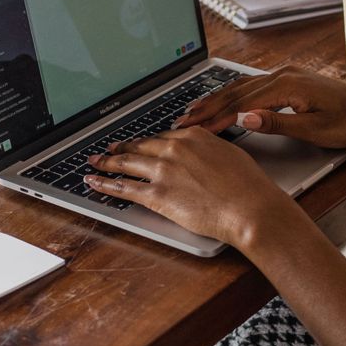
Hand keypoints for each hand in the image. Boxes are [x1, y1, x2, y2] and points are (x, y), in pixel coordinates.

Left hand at [83, 127, 285, 248]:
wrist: (250, 208)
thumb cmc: (249, 187)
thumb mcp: (231, 154)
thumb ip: (210, 151)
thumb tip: (203, 155)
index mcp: (193, 137)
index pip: (162, 137)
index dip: (147, 142)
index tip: (140, 144)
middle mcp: (174, 149)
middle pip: (140, 147)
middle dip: (121, 148)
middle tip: (109, 149)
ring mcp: (163, 171)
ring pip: (126, 163)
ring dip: (106, 163)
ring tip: (95, 163)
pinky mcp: (157, 196)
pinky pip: (123, 188)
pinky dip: (105, 184)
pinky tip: (94, 182)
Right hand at [173, 66, 345, 148]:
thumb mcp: (314, 130)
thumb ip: (277, 124)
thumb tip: (244, 118)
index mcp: (287, 85)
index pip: (241, 103)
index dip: (215, 118)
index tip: (195, 131)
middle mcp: (284, 74)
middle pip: (236, 92)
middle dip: (207, 107)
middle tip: (182, 121)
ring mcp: (287, 74)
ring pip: (243, 87)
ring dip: (217, 99)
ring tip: (194, 111)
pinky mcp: (292, 79)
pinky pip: (254, 85)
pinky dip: (234, 95)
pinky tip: (223, 100)